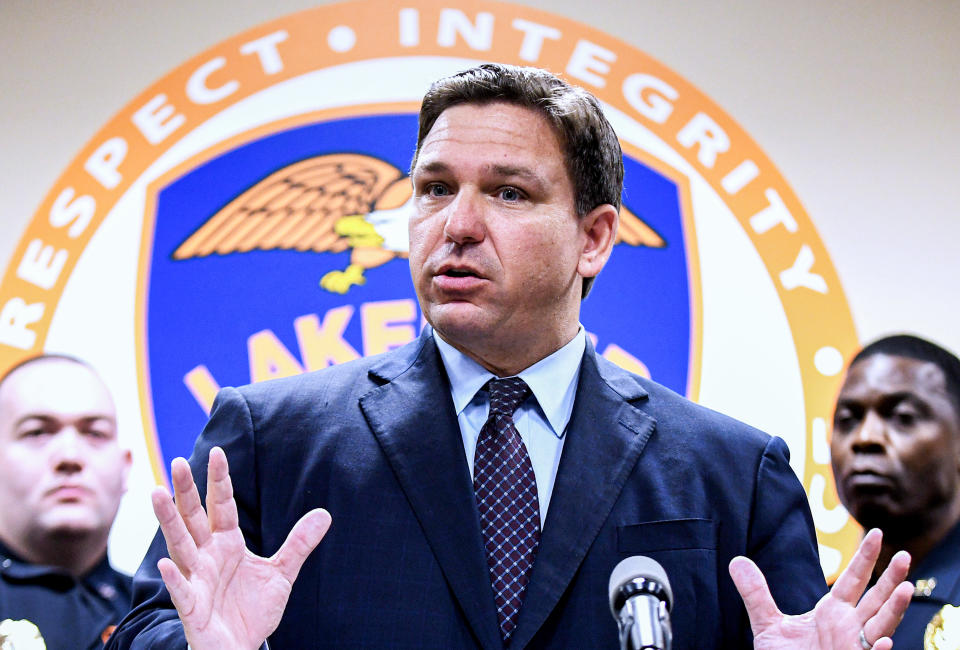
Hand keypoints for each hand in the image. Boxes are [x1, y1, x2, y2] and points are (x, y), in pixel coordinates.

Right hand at [152, 446, 330, 649]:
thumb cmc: (252, 610)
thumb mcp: (282, 573)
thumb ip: (299, 543)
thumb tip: (325, 514)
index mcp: (226, 543)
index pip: (222, 505)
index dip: (220, 480)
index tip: (218, 452)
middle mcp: (207, 556)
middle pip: (194, 518)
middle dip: (186, 491)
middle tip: (176, 462)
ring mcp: (197, 580)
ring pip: (180, 546)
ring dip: (168, 521)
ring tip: (156, 494)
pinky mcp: (192, 608)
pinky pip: (181, 591)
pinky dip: (173, 578)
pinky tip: (163, 563)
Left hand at [729, 528, 912, 648]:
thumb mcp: (767, 624)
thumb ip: (756, 594)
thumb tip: (736, 561)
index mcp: (833, 612)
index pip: (853, 579)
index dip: (865, 557)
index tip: (875, 533)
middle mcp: (850, 628)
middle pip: (876, 599)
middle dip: (890, 578)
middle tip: (904, 556)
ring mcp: (855, 648)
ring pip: (882, 626)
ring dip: (895, 609)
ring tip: (906, 588)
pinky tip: (885, 641)